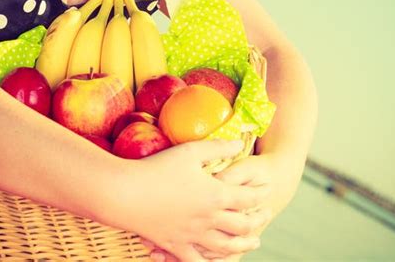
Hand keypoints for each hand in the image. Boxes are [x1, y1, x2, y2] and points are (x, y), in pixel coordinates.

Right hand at [117, 139, 264, 260]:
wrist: (126, 194)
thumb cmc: (158, 168)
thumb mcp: (190, 151)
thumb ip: (218, 147)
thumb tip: (239, 144)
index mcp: (214, 195)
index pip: (247, 198)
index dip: (260, 193)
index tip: (268, 188)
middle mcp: (208, 219)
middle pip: (241, 226)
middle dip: (256, 221)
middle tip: (265, 216)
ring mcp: (192, 236)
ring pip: (225, 248)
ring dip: (242, 246)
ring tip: (252, 243)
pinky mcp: (175, 246)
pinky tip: (215, 261)